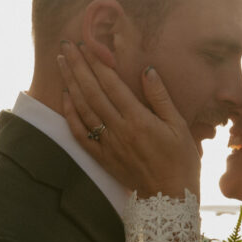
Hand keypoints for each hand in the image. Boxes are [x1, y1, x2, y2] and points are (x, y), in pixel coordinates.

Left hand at [56, 41, 200, 198]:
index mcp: (138, 120)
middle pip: (92, 92)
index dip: (98, 63)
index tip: (88, 44)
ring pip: (83, 108)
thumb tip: (147, 70)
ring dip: (70, 84)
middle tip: (66, 45)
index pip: (112, 85)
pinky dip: (70, 113)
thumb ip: (160, 97)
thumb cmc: (180, 160)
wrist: (169, 197)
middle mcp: (119, 130)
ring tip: (61, 62)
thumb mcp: (179, 126)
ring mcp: (107, 144)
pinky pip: (80, 133)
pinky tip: (65, 97)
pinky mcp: (102, 157)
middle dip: (78, 66)